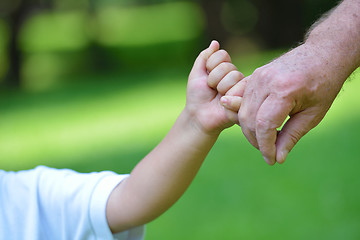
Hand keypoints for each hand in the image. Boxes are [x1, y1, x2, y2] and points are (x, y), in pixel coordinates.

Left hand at [185, 40, 243, 135]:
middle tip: (212, 90)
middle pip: (228, 66)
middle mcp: (235, 76)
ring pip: (235, 76)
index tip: (205, 78)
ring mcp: (242, 87)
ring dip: (221, 89)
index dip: (210, 66)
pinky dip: (229, 97)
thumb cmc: (197, 96)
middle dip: (214, 79)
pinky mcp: (246, 98)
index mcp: (225, 68)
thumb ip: (204, 57)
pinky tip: (225, 103)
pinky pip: (241, 89)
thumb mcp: (196, 74)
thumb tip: (215, 42)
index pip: (222, 54)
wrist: (198, 116)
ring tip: (219, 97)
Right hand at [227, 43, 345, 164]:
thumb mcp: (313, 115)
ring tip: (266, 138)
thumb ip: (292, 136)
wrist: (322, 54)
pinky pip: (242, 100)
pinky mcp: (254, 75)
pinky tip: (256, 124)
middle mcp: (266, 81)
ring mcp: (257, 76)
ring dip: (250, 130)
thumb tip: (278, 158)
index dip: (265, 146)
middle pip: (248, 119)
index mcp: (284, 90)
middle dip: (256, 140)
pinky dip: (246, 116)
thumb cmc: (323, 84)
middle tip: (270, 151)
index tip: (271, 160)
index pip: (264, 125)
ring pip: (242, 111)